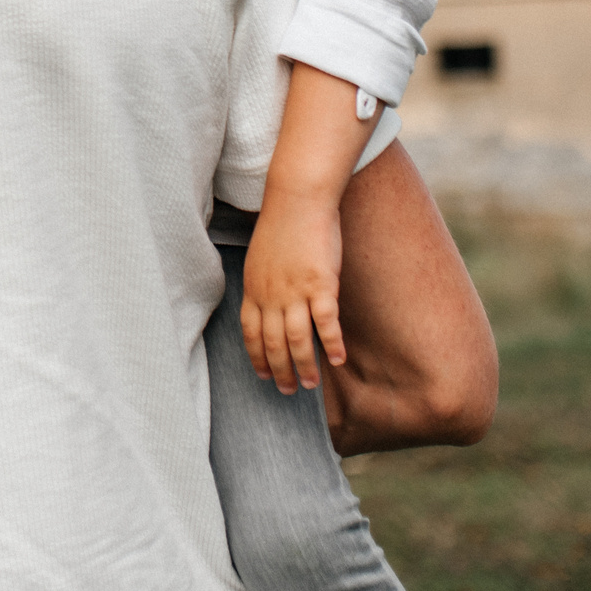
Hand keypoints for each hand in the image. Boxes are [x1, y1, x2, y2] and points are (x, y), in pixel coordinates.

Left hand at [240, 188, 344, 394]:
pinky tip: (339, 360)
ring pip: (298, 340)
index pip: (251, 333)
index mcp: (254, 288)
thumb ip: (263, 283)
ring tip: (311, 384)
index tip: (263, 375)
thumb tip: (269, 302)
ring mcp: (296, 291)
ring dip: (305, 366)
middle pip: (273, 343)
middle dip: (280, 371)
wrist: (297, 199)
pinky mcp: (321, 284)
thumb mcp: (261, 257)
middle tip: (288, 391)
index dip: (256, 357)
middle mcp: (271, 295)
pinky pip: (326, 323)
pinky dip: (332, 344)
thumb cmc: (282, 224)